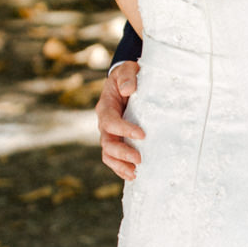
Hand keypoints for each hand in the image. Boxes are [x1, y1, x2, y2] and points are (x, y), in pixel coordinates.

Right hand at [96, 61, 143, 178]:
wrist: (127, 82)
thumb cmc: (128, 76)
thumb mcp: (126, 70)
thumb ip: (127, 76)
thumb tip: (129, 89)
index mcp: (105, 107)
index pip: (110, 122)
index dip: (124, 130)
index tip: (142, 134)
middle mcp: (105, 123)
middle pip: (107, 143)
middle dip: (122, 153)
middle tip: (140, 159)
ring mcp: (110, 134)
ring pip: (108, 155)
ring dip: (120, 165)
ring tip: (135, 173)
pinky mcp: (118, 141)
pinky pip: (114, 158)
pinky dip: (121, 168)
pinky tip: (134, 175)